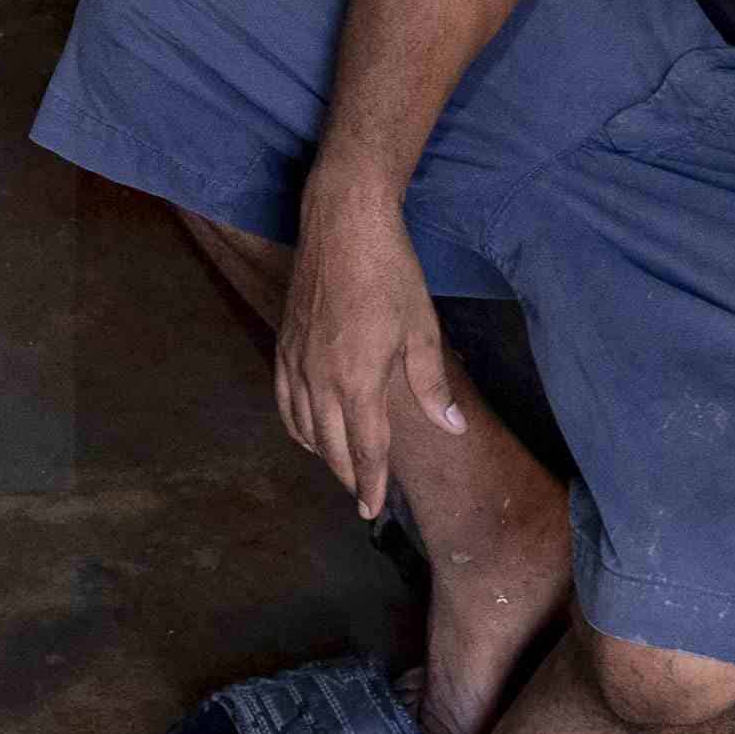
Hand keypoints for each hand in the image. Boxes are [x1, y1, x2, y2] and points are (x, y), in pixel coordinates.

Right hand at [275, 188, 462, 521]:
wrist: (343, 222)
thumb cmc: (390, 272)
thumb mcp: (422, 329)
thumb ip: (432, 385)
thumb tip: (452, 427)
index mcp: (358, 379)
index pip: (364, 448)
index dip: (371, 484)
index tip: (373, 511)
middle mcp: (319, 377)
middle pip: (330, 445)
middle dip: (349, 476)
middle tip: (363, 499)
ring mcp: (296, 360)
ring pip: (302, 427)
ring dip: (321, 454)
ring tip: (341, 468)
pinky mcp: (284, 343)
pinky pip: (282, 400)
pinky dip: (294, 425)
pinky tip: (307, 431)